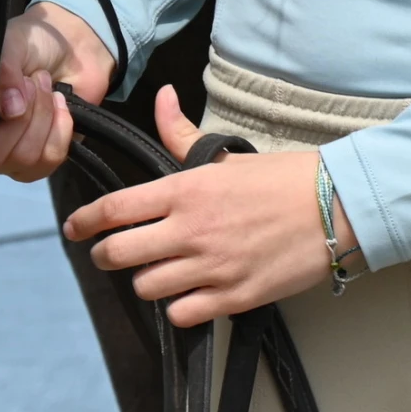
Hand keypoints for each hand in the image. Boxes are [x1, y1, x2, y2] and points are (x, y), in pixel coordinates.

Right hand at [0, 2, 115, 181]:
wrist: (72, 46)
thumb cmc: (32, 45)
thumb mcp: (12, 45)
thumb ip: (4, 72)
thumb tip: (11, 110)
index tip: (11, 94)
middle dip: (23, 118)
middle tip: (34, 83)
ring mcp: (15, 155)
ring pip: (26, 159)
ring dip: (43, 118)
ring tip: (46, 88)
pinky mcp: (46, 158)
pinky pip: (51, 158)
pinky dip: (61, 127)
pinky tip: (60, 103)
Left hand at [60, 84, 359, 327]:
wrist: (336, 208)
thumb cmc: (283, 178)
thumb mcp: (227, 155)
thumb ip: (182, 134)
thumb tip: (163, 97)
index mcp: (185, 189)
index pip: (115, 209)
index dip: (85, 222)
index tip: (74, 229)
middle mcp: (191, 229)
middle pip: (118, 255)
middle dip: (107, 255)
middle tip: (112, 254)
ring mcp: (211, 267)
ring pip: (146, 287)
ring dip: (148, 281)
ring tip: (162, 271)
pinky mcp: (233, 297)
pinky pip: (182, 314)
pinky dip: (180, 307)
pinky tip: (192, 293)